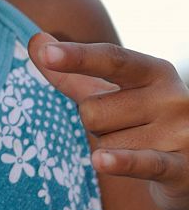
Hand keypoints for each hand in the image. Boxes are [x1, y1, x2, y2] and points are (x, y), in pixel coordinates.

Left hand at [28, 32, 188, 209]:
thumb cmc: (141, 122)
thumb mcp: (108, 94)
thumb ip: (71, 73)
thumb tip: (35, 40)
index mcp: (154, 71)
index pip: (111, 60)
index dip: (77, 57)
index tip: (48, 53)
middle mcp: (172, 97)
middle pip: (92, 111)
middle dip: (95, 125)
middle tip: (123, 128)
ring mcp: (180, 133)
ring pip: (105, 143)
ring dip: (111, 150)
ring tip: (138, 147)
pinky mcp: (182, 169)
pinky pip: (142, 163)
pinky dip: (120, 162)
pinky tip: (101, 161)